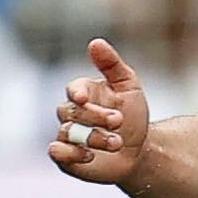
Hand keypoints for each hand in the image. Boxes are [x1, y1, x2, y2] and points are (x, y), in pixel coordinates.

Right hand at [49, 39, 149, 185]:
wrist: (140, 151)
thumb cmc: (132, 115)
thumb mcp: (129, 86)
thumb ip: (112, 64)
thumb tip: (95, 42)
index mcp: (84, 93)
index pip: (74, 89)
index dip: (77, 92)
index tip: (84, 98)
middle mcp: (71, 113)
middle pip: (71, 112)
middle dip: (96, 116)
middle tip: (119, 121)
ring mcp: (67, 134)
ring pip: (68, 133)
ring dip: (93, 137)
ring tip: (118, 143)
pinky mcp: (67, 156)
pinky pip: (56, 152)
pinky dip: (69, 153)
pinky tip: (90, 155)